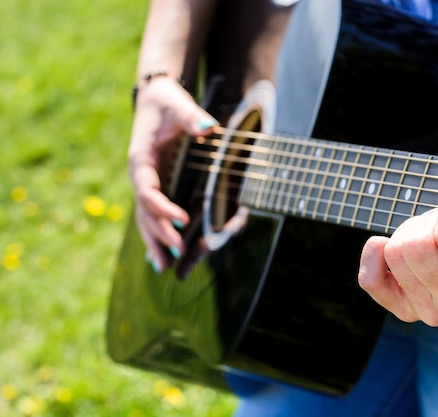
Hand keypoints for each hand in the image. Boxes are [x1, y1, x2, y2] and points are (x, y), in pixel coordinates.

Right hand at [127, 77, 217, 272]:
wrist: (156, 99)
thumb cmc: (167, 103)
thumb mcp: (178, 105)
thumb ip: (192, 117)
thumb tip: (208, 126)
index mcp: (141, 159)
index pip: (148, 189)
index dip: (163, 207)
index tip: (182, 221)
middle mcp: (140, 175)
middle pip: (145, 211)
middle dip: (161, 233)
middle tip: (177, 254)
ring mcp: (147, 183)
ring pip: (146, 218)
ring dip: (154, 242)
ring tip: (163, 267)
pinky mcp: (156, 186)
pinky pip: (153, 214)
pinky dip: (156, 234)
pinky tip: (161, 254)